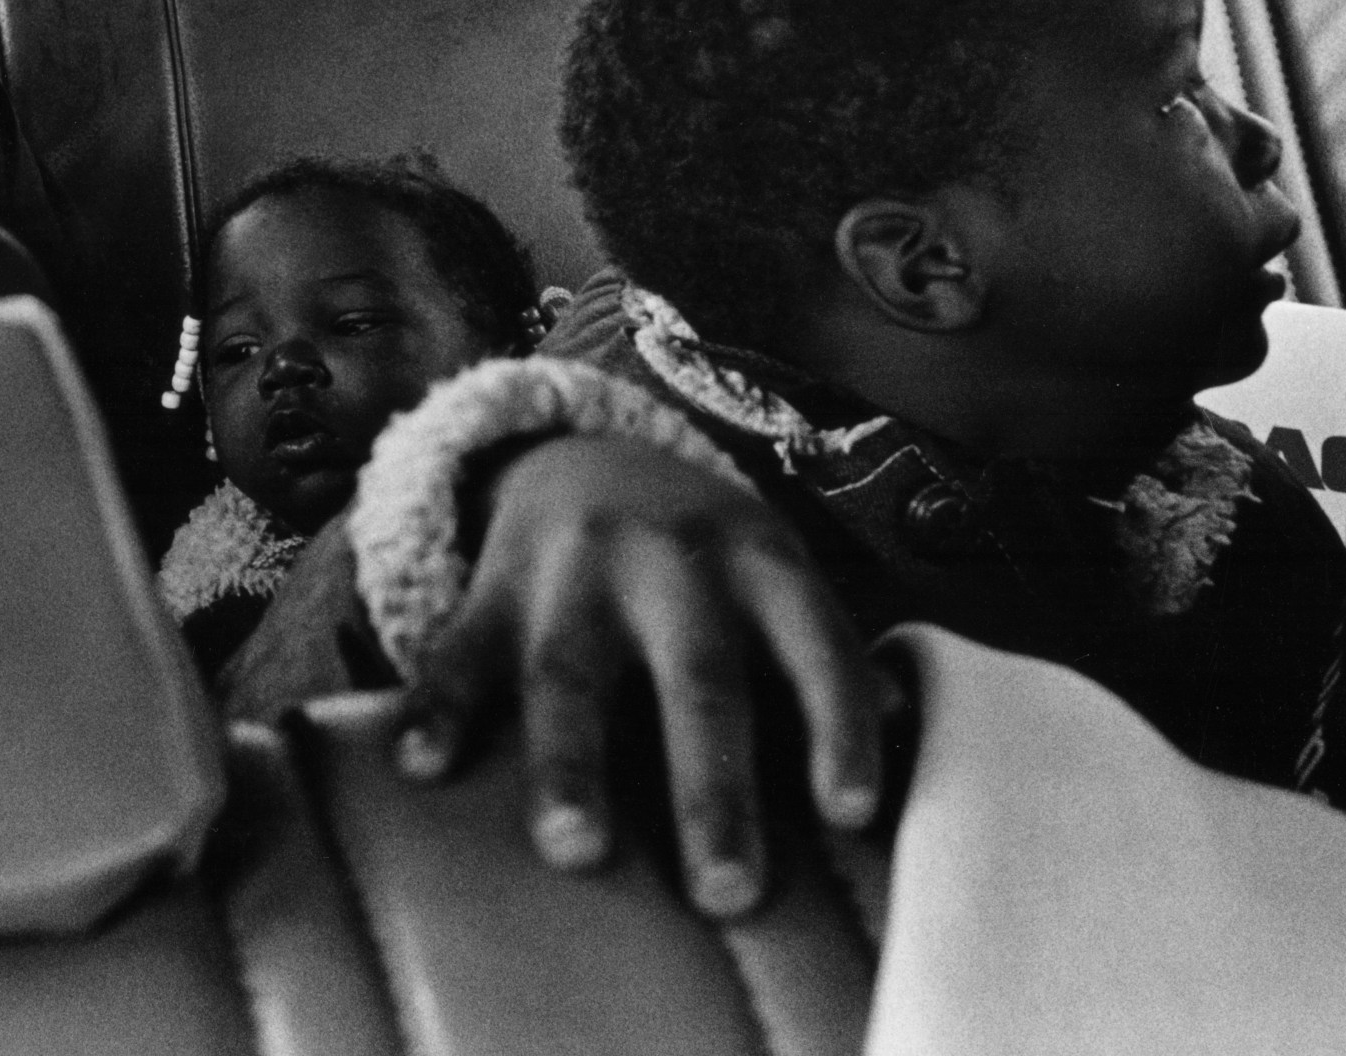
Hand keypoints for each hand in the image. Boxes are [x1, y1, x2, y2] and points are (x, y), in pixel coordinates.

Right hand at [393, 432, 883, 916]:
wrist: (586, 453)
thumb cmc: (708, 558)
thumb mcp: (779, 579)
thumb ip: (830, 657)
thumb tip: (921, 743)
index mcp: (760, 563)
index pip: (813, 645)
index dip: (837, 724)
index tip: (849, 812)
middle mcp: (672, 560)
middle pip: (697, 678)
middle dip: (711, 787)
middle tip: (727, 891)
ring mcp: (575, 571)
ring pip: (572, 672)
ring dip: (572, 763)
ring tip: (576, 848)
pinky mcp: (495, 586)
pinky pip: (461, 651)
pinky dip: (438, 708)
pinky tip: (423, 768)